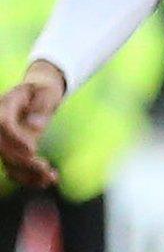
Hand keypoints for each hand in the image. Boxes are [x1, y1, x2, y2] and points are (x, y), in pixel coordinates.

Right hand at [0, 62, 66, 188]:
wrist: (36, 95)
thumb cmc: (43, 91)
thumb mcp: (48, 92)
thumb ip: (42, 106)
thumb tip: (36, 126)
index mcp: (5, 107)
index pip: (3, 125)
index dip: (15, 139)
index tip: (32, 150)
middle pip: (3, 148)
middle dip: (23, 161)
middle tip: (45, 167)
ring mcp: (3, 141)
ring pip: (8, 162)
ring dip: (28, 174)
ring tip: (51, 178)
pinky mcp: (10, 152)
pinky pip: (14, 168)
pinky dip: (29, 177)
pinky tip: (47, 181)